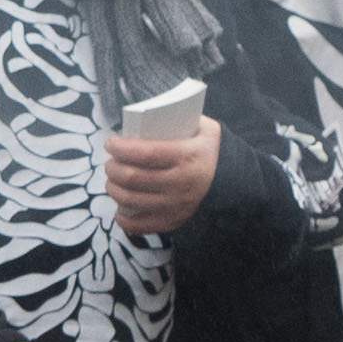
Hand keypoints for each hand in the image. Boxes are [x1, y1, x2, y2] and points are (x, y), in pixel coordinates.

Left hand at [108, 117, 219, 237]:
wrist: (232, 180)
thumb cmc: (207, 149)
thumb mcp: (202, 126)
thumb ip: (179, 117)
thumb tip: (143, 115)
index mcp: (187, 156)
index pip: (145, 153)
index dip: (121, 148)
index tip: (111, 143)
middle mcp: (181, 183)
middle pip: (133, 178)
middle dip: (113, 168)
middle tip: (110, 162)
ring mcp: (176, 205)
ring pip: (131, 200)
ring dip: (113, 189)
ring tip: (112, 180)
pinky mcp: (173, 221)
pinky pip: (140, 225)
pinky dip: (124, 218)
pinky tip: (120, 208)